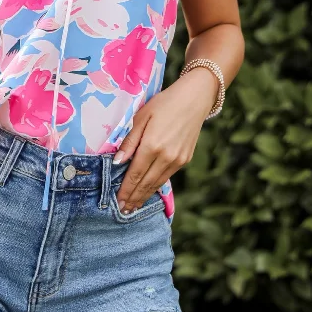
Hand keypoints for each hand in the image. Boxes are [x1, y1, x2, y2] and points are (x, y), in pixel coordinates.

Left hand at [113, 69, 217, 212]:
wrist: (194, 100)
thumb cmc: (163, 103)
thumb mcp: (141, 116)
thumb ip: (129, 141)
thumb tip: (117, 162)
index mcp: (152, 146)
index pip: (135, 174)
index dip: (125, 190)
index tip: (117, 202)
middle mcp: (166, 157)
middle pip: (146, 183)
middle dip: (134, 198)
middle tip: (123, 211)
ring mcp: (178, 160)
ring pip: (157, 183)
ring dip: (145, 196)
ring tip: (134, 207)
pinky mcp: (185, 160)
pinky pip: (167, 176)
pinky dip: (156, 186)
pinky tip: (149, 191)